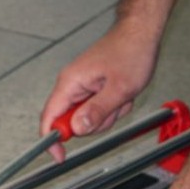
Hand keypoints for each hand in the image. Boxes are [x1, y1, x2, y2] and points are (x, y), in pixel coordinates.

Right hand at [40, 21, 161, 160]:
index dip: (52, 140)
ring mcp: (81, 87)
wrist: (140, 32)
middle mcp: (71, 85)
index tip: (59, 156)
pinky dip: (111, 107)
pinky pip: (96, 109)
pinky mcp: (91, 88)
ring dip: (107, 114)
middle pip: (71, 122)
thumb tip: (77, 129)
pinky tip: (121, 93)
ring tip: (121, 97)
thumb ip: (97, 111)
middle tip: (113, 108)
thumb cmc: (131, 51)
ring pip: (87, 118)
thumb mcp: (119, 88)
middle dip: (94, 122)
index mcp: (70, 83)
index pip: (49, 118)